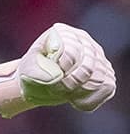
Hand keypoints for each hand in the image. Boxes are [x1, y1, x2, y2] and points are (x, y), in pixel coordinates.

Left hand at [0, 23, 116, 117]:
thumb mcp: (27, 70)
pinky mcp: (105, 73)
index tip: (50, 79)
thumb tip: (55, 78)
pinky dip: (91, 99)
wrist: (37, 82)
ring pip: (99, 77)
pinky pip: (107, 87)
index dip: (61, 69)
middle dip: (69, 83)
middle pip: (88, 66)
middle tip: (55, 89)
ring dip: (79, 91)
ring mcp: (97, 57)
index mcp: (63, 33)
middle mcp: (84, 41)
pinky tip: (75, 100)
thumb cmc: (32, 72)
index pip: (72, 50)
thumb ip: (36, 72)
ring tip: (63, 93)